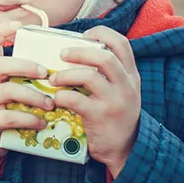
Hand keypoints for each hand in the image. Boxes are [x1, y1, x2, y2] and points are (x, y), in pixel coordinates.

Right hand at [0, 21, 54, 164]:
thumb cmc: (8, 109)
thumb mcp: (14, 89)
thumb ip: (28, 78)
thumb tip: (62, 67)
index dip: (1, 32)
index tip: (18, 25)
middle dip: (25, 65)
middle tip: (46, 73)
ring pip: (8, 91)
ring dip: (34, 95)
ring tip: (51, 104)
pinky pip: (10, 117)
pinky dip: (30, 119)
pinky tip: (43, 123)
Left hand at [50, 26, 140, 177]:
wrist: (126, 149)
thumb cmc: (116, 114)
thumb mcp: (121, 90)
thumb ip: (109, 72)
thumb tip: (76, 51)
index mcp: (131, 74)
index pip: (122, 43)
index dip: (101, 33)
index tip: (84, 35)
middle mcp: (126, 85)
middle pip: (104, 57)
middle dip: (78, 51)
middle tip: (61, 54)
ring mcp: (115, 101)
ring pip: (90, 76)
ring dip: (66, 74)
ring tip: (53, 79)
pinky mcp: (101, 117)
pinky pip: (77, 100)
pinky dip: (62, 96)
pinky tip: (57, 98)